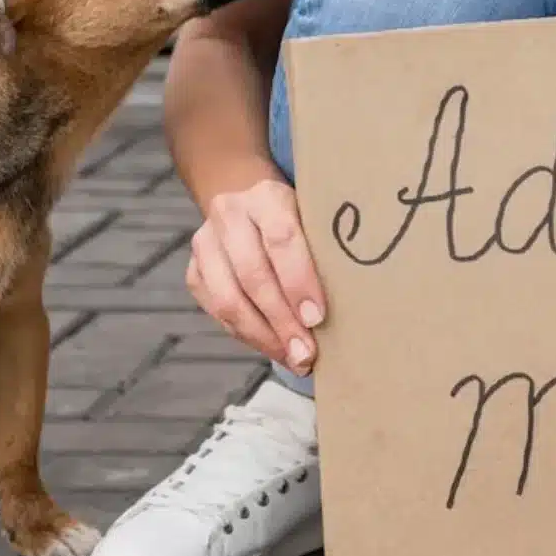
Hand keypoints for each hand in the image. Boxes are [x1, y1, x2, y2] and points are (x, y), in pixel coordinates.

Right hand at [186, 179, 326, 374]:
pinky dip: (246, 335)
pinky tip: (273, 348)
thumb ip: (326, 248)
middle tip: (307, 353)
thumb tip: (361, 301)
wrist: (246, 198)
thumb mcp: (313, 217)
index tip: (317, 318)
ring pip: (228, 299)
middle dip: (282, 321)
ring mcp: (206, 242)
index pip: (282, 239)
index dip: (299, 282)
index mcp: (268, 196)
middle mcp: (231, 215)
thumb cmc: (298, 217)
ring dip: (263, 336)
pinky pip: (217, 310)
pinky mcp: (194, 269)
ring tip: (293, 358)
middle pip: (253, 275)